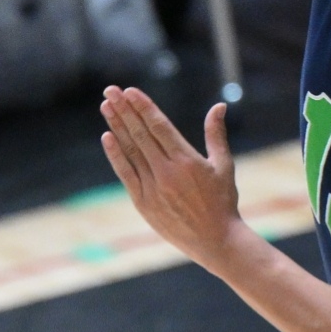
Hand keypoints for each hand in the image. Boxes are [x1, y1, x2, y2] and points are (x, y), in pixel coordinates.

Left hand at [100, 87, 242, 266]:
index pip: (159, 126)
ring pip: (131, 150)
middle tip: (110, 90)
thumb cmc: (223, 201)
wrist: (215, 241)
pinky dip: (116, 155)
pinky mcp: (144, 203)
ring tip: (106, 106)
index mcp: (187, 160)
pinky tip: (107, 137)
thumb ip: (216, 134)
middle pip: (141, 134)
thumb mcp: (224, 165)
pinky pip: (126, 174)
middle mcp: (167, 172)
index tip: (130, 91)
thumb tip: (219, 106)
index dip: (143, 107)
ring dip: (116, 126)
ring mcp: (153, 188)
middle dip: (124, 110)